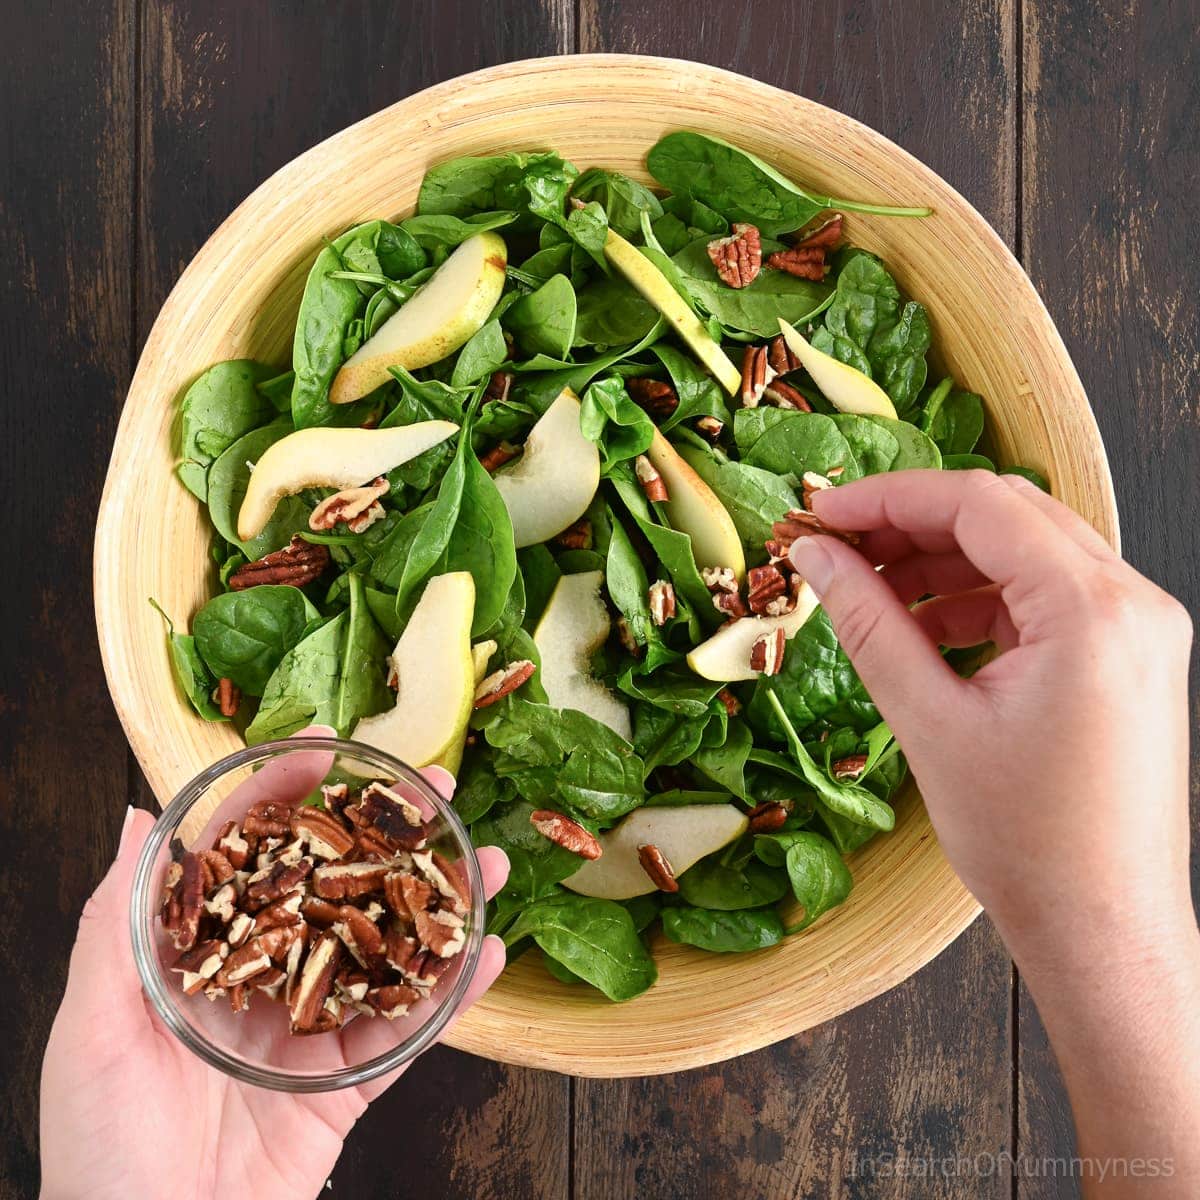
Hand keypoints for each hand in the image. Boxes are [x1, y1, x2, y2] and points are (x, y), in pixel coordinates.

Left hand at [39, 728, 509, 1199]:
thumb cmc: (99, 1151)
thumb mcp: (92, 1032)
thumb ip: (115, 927)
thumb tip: (138, 817)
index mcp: (196, 958)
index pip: (247, 853)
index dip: (284, 793)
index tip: (327, 741)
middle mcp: (259, 981)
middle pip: (331, 888)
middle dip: (385, 833)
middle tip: (438, 785)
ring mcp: (307, 1033)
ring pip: (383, 952)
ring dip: (439, 906)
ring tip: (488, 861)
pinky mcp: (343, 1089)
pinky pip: (406, 1034)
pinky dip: (453, 997)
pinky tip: (491, 955)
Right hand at [791, 470, 1197, 1192]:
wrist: (1104, 928)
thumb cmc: (1028, 844)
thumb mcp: (930, 721)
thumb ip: (868, 623)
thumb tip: (816, 558)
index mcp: (1092, 611)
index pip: (981, 505)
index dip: (889, 499)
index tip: (825, 513)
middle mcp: (1132, 602)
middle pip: (1008, 516)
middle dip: (913, 524)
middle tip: (838, 547)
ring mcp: (1138, 628)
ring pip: (1027, 551)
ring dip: (944, 561)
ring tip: (870, 590)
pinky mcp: (1128, 656)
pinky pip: (1047, 596)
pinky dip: (980, 598)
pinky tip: (922, 625)